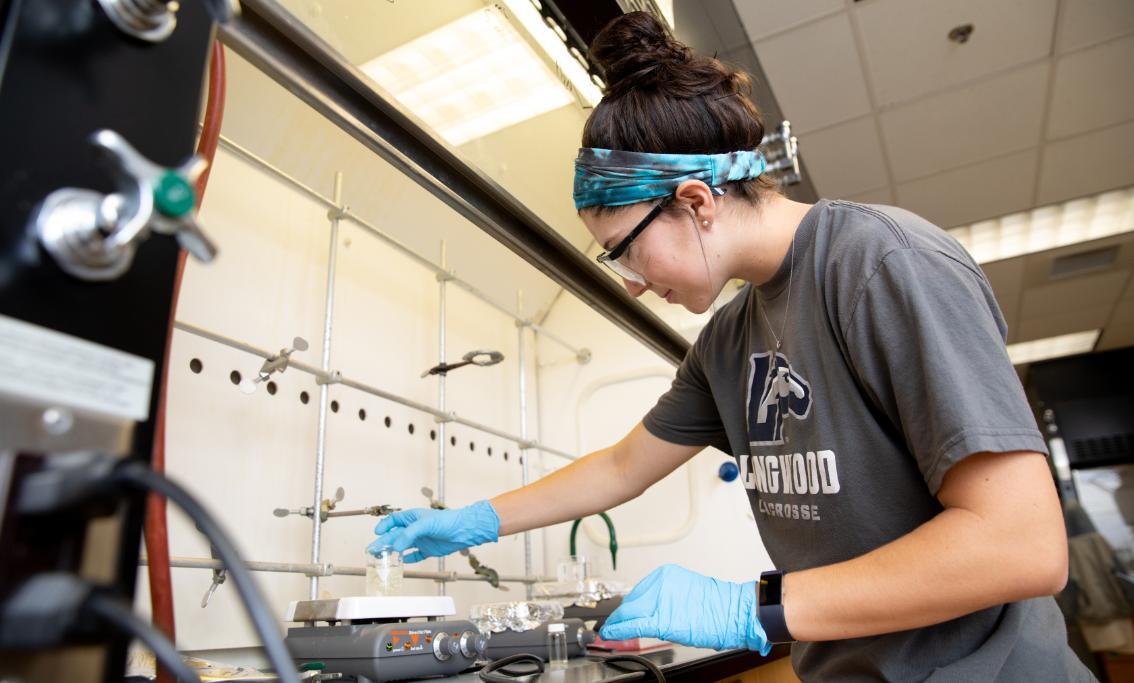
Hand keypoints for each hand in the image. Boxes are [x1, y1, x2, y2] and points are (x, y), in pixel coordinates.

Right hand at [367, 500, 499, 562]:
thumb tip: (396, 547)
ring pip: (403, 546)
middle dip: (384, 542)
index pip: (394, 520)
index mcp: (412, 518)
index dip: (385, 526)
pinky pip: (415, 555)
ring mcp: (421, 539)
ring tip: (382, 558)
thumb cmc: (447, 521)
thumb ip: (409, 535)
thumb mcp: (425, 524)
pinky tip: (402, 562)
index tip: (377, 533)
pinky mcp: (428, 549)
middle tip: (372, 550)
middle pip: (395, 535)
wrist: (464, 530)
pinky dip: (408, 559)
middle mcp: (415, 529)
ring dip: (393, 551)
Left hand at [600, 564, 770, 653]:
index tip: (618, 615)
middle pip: (630, 602)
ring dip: (619, 624)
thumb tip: (648, 611)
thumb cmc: (717, 606)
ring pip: (630, 613)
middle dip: (620, 616)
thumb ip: (664, 598)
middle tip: (611, 626)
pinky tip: (610, 634)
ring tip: (611, 632)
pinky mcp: (662, 619)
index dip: (626, 607)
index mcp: (665, 575)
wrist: (733, 612)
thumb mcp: (685, 592)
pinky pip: (634, 625)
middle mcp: (659, 583)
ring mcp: (660, 600)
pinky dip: (620, 630)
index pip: (637, 592)